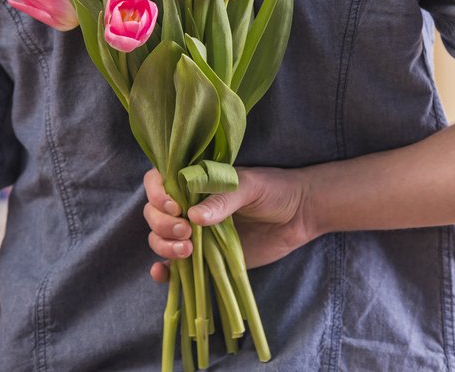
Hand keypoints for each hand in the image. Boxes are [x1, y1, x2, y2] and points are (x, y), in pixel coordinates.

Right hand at [142, 166, 315, 281]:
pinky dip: (163, 270)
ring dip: (163, 245)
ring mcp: (196, 232)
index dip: (158, 194)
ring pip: (160, 238)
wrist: (300, 215)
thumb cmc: (275, 190)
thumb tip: (194, 217)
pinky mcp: (205, 256)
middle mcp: (190, 205)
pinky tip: (162, 272)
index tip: (175, 207)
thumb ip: (223, 199)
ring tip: (187, 250)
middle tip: (186, 231)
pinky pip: (175, 265)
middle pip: (155, 214)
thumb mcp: (250, 187)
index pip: (160, 182)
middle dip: (162, 224)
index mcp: (197, 181)